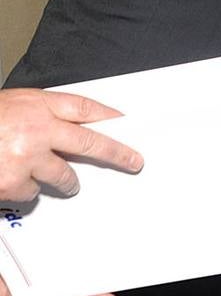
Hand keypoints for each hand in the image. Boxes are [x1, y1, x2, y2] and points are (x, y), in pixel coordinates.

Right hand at [0, 88, 140, 200]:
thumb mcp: (13, 103)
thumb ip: (40, 115)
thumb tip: (65, 128)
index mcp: (36, 106)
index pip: (84, 108)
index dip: (108, 116)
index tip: (125, 122)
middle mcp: (36, 132)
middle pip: (90, 143)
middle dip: (116, 154)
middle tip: (133, 161)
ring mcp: (26, 159)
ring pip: (64, 176)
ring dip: (64, 180)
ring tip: (56, 177)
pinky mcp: (13, 184)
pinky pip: (33, 192)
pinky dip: (26, 187)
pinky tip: (11, 176)